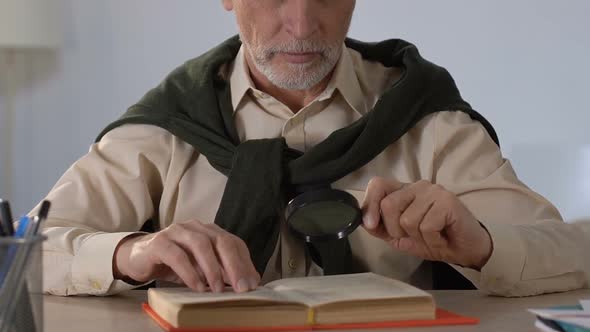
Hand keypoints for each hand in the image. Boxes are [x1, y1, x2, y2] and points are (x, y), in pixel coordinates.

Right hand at [113, 221, 259, 292]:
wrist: (138, 258)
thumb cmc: (174, 264)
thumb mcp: (201, 269)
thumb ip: (222, 272)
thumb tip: (249, 283)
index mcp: (210, 231)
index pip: (234, 243)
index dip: (245, 263)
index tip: (252, 284)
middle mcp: (196, 228)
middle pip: (221, 241)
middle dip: (234, 265)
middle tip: (241, 287)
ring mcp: (177, 232)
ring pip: (200, 245)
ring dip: (212, 268)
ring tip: (217, 288)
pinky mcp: (159, 243)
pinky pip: (177, 255)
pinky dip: (189, 272)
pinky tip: (196, 286)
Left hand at [361, 177, 492, 269]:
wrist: (467, 250)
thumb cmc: (435, 240)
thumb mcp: (401, 237)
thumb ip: (382, 228)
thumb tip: (364, 222)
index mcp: (404, 191)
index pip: (378, 184)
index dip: (369, 203)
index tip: (371, 224)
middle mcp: (417, 186)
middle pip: (388, 205)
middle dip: (396, 230)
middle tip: (414, 237)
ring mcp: (433, 192)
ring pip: (406, 220)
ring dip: (418, 238)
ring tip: (432, 236)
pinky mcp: (447, 201)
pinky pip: (426, 226)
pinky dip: (432, 240)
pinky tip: (442, 237)